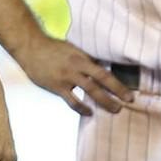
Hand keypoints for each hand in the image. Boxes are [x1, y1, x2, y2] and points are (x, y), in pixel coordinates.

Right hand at [12, 36, 133, 116]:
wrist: (31, 48)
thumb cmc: (53, 48)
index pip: (104, 72)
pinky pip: (72, 101)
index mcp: (82, 57)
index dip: (118, 84)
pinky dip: (82, 108)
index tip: (129, 93)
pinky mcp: (56, 87)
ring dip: (104, 102)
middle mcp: (76, 68)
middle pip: (101, 82)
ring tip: (115, 109)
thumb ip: (86, 59)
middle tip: (127, 103)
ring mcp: (66, 78)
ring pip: (89, 92)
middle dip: (116, 94)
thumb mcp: (73, 49)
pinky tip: (89, 112)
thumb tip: (102, 68)